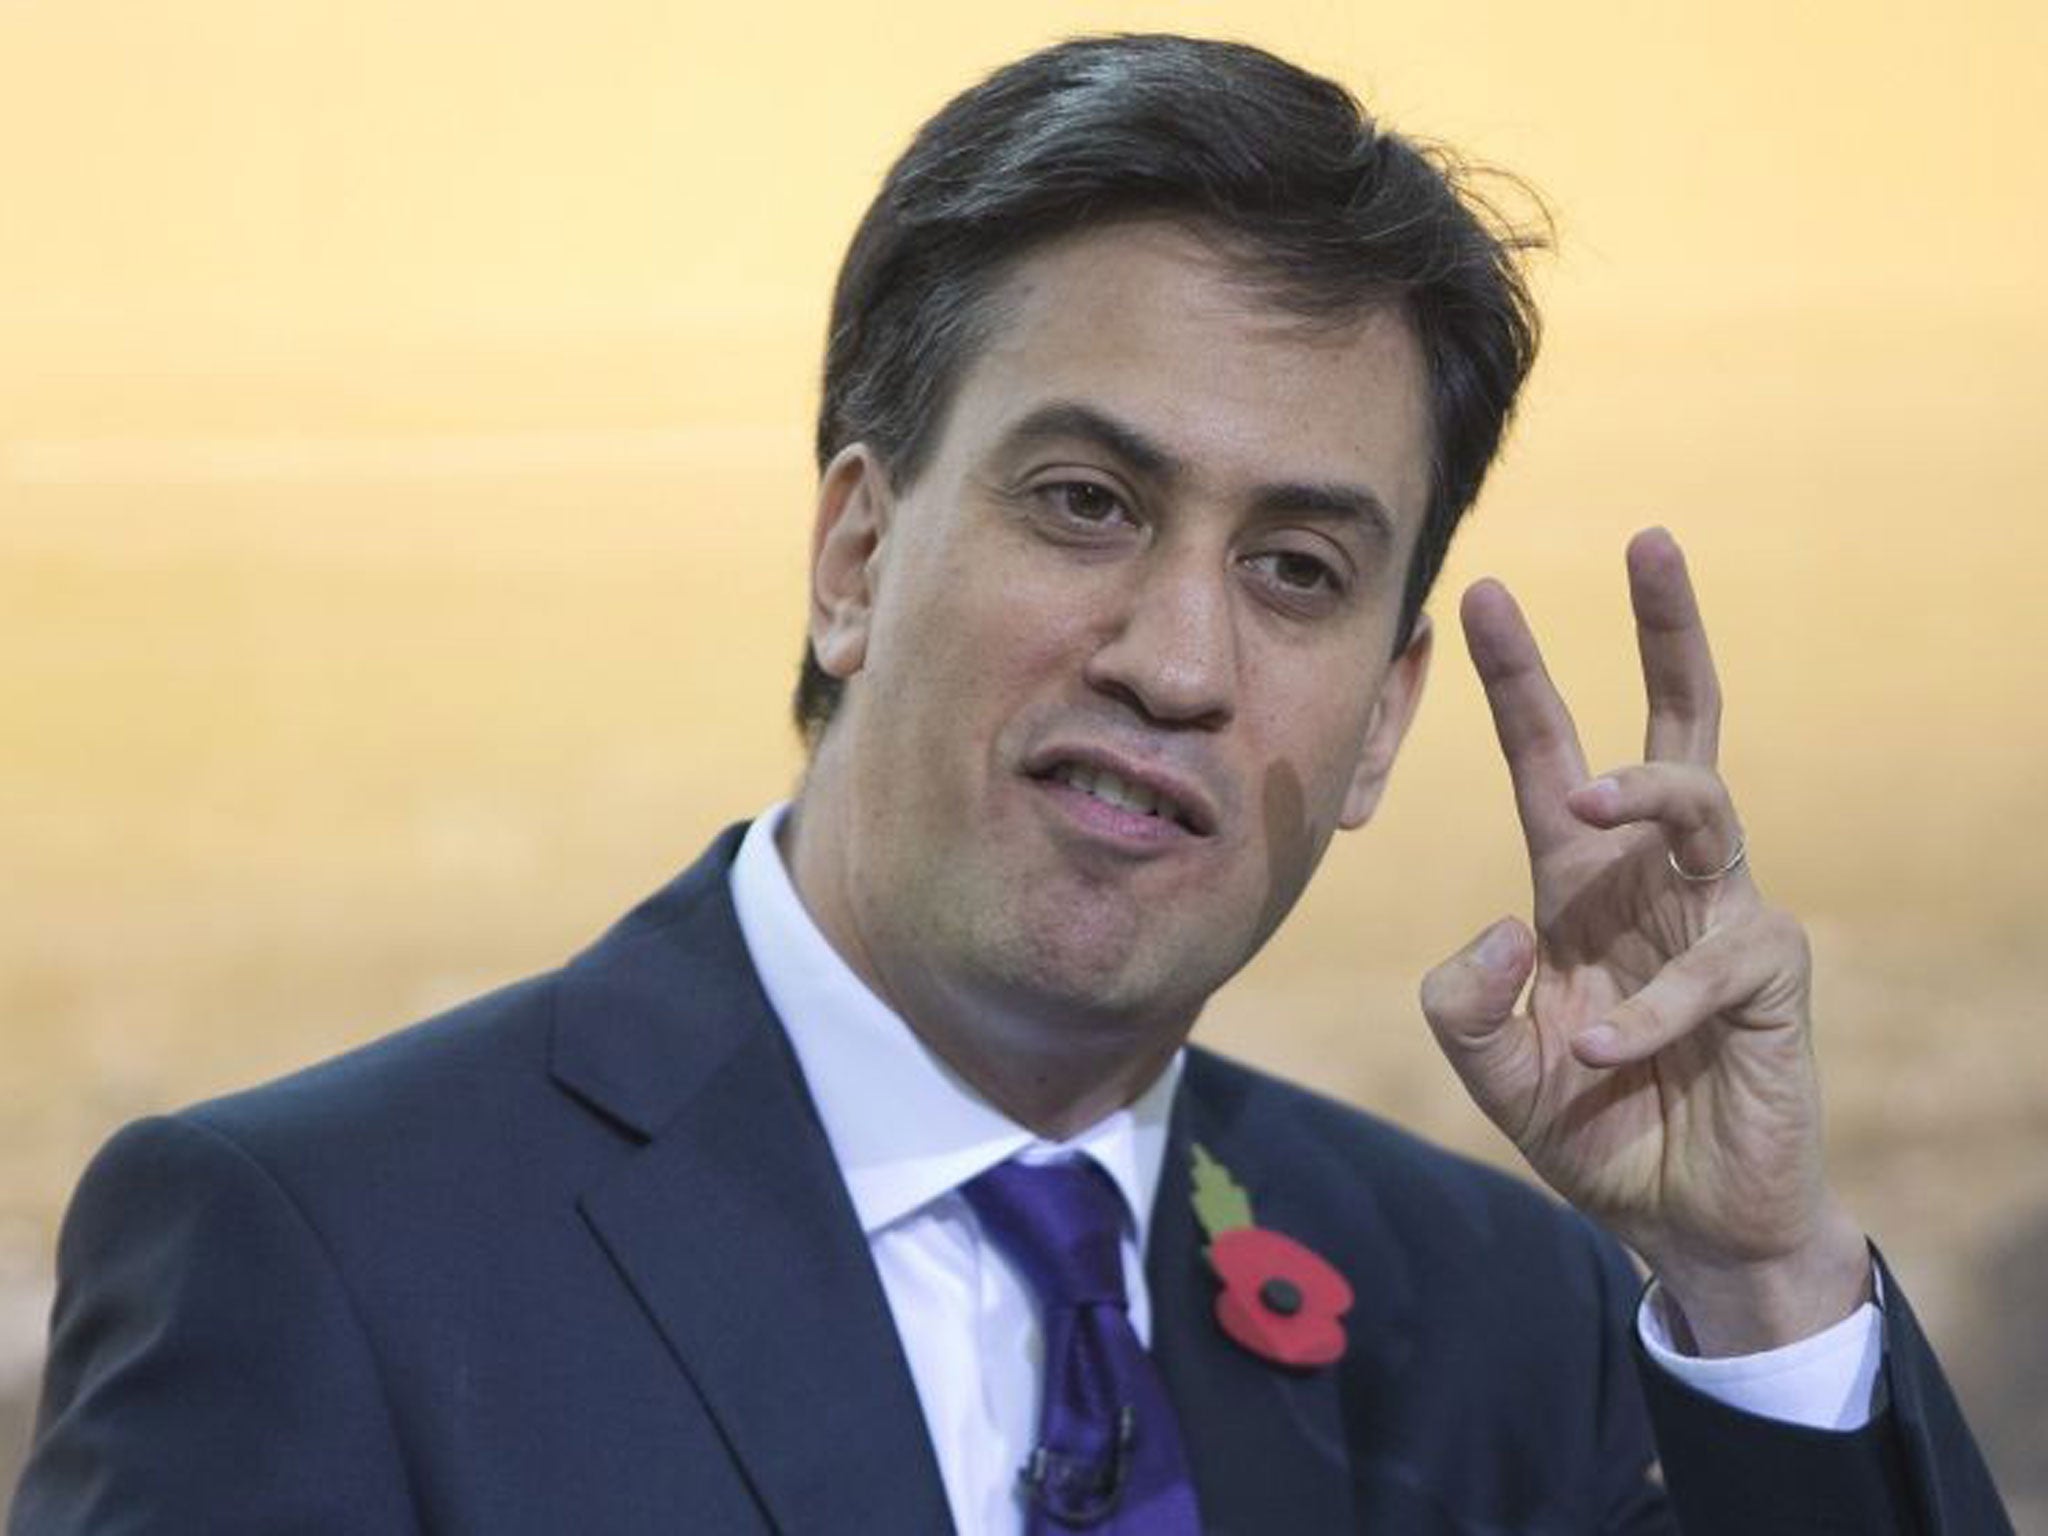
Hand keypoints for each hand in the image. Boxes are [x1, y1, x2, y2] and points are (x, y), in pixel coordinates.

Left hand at [1419, 528, 1869, 1353]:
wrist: (1685, 1221)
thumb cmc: (1596, 1126)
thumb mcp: (1494, 1068)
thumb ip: (1462, 1005)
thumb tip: (1501, 927)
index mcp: (1580, 884)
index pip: (1548, 757)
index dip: (1518, 678)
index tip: (1479, 594)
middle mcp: (1653, 881)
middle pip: (1674, 729)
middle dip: (1664, 632)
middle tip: (1649, 537)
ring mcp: (1721, 918)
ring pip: (1702, 805)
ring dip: (1640, 792)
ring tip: (1580, 802)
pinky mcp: (1768, 977)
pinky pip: (1707, 968)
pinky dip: (1643, 1015)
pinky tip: (1596, 1056)